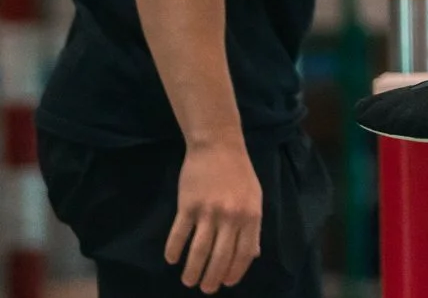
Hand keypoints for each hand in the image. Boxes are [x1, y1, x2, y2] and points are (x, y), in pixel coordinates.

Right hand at [166, 140, 262, 292]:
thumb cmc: (239, 173)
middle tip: (205, 288)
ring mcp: (209, 211)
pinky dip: (174, 249)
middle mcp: (231, 216)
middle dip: (213, 277)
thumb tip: (254, 254)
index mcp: (252, 215)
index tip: (227, 283)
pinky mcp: (188, 205)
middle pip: (221, 256)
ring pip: (199, 250)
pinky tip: (172, 259)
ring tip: (188, 281)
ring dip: (193, 270)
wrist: (219, 145)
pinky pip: (179, 234)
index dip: (236, 271)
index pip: (245, 252)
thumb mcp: (255, 198)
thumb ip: (253, 227)